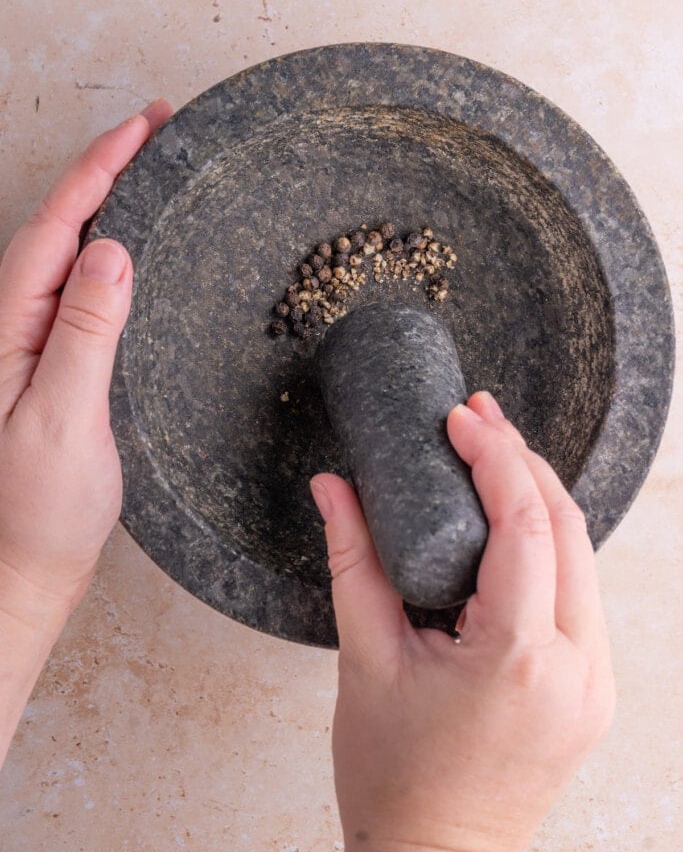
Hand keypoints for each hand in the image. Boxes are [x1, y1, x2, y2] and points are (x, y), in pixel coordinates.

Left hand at [0, 101, 171, 764]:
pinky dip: (106, 247)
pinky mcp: (47, 362)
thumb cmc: (34, 511)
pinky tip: (131, 246)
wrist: (16, 570)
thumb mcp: (63, 423)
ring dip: (105, 199)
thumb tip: (112, 251)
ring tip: (149, 166)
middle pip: (57, 223)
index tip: (147, 126)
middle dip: (105, 166)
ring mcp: (27, 343)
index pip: (58, 226)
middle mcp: (11, 326)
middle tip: (157, 127)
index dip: (102, 168)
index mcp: (8, 329)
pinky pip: (75, 286)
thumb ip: (84, 334)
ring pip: (64, 249)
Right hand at [310, 391, 614, 851]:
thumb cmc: (395, 777)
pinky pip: (581, 593)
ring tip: (494, 454)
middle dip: (523, 461)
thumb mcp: (365, 659)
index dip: (495, 458)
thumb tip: (333, 487)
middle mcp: (574, 669)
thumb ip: (352, 561)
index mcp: (516, 660)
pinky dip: (550, 545)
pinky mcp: (592, 690)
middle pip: (568, 529)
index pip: (526, 525)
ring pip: (584, 558)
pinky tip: (516, 520)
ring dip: (541, 498)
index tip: (461, 420)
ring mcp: (594, 684)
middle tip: (479, 418)